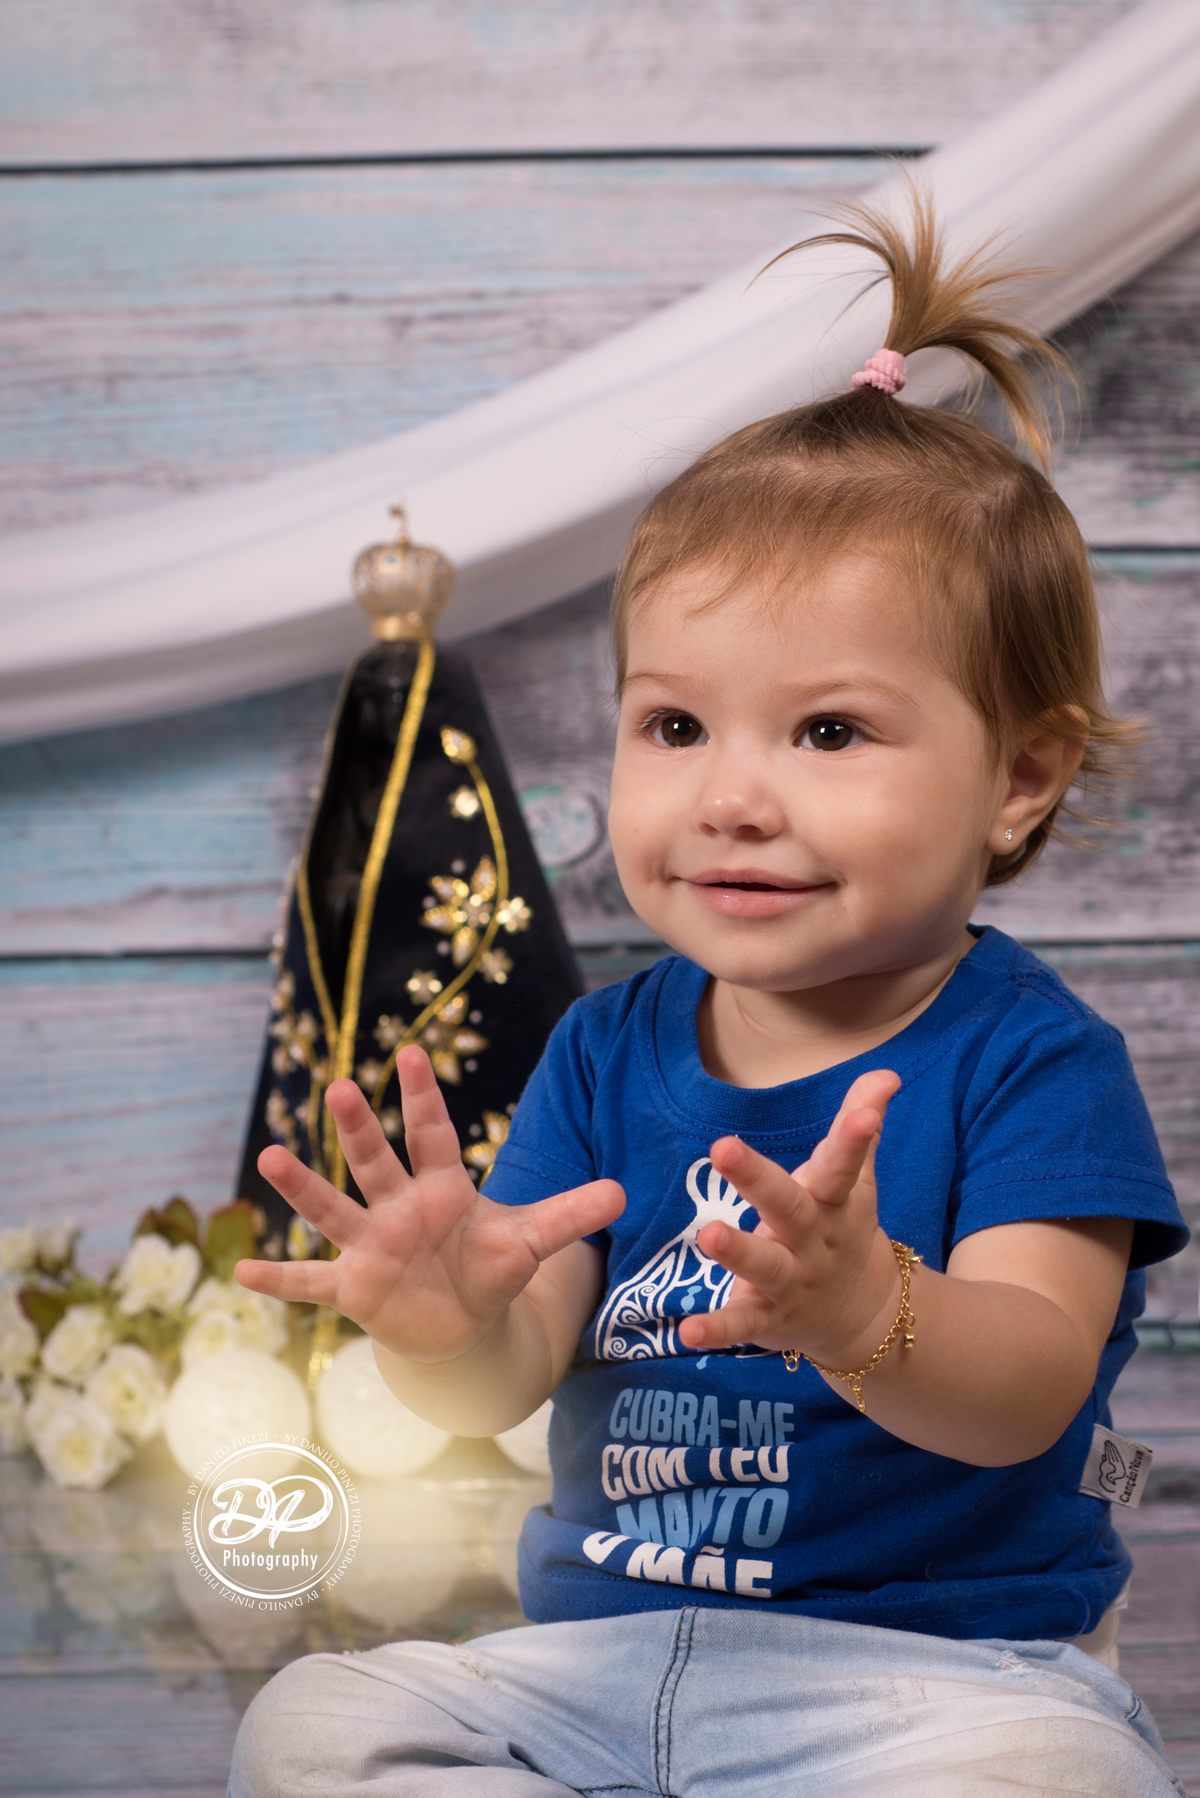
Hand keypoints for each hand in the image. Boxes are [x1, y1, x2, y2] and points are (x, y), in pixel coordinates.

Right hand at [234, 1046, 623, 1362]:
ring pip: (332, 1210)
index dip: (423, 1097)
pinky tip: (241, 1272)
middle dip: (360, 1128)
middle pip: (376, 1161)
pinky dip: (278, 1280)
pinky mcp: (353, 1288)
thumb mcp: (529, 1243)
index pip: (433, 1135)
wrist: (457, 1323)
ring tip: (269, 1155)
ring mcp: (370, 1246)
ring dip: (301, 1187)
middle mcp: (398, 1208)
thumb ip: (567, 1216)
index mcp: (442, 1188)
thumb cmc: (488, 1268)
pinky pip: (310, 1282)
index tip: (412, 1052)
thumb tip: (622, 1192)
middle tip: (341, 1085)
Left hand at [678, 1069, 901, 1365]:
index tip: (865, 1113)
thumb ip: (861, 1126)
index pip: (843, 1164)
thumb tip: (885, 1074)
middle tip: (722, 1146)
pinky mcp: (770, 1318)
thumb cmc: (843, 1227)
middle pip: (789, 1206)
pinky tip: (688, 1330)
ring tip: (707, 1234)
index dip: (855, 1137)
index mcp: (833, 1202)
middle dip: (757, 1178)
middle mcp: (814, 1241)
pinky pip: (742, 1324)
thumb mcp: (856, 1180)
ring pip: (765, 1264)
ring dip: (737, 1251)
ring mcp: (792, 1281)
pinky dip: (717, 1329)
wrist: (863, 1313)